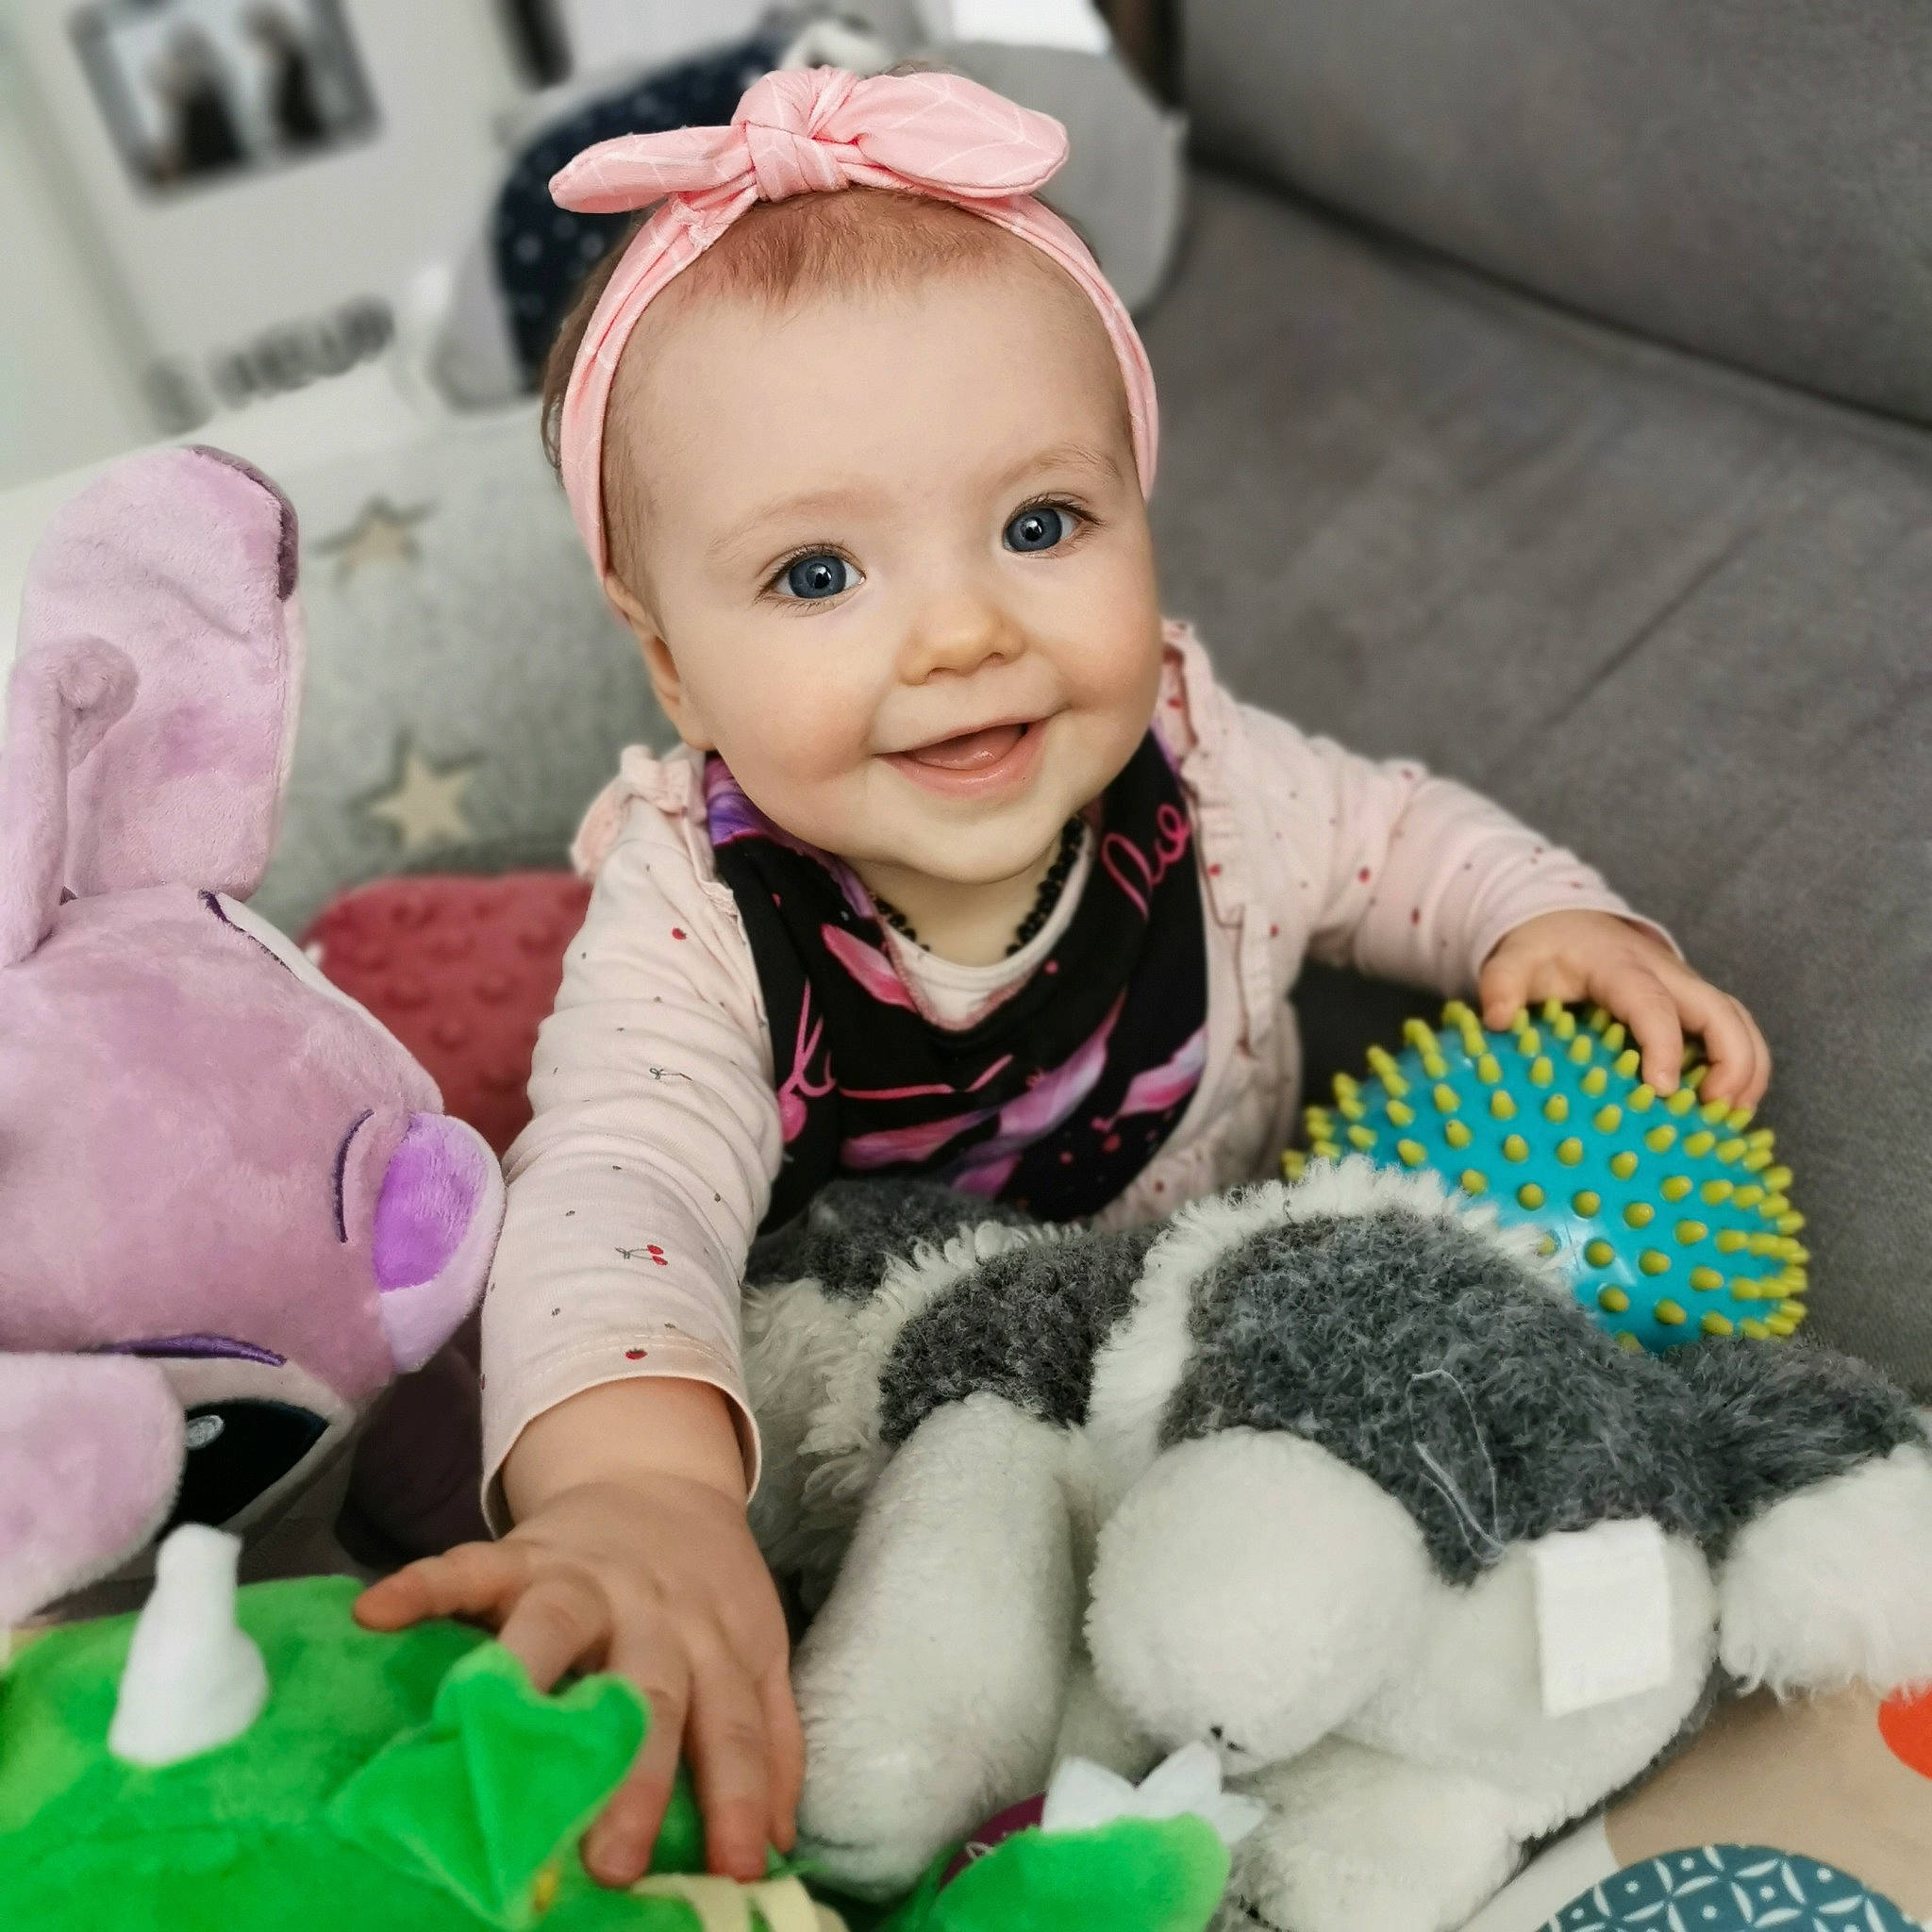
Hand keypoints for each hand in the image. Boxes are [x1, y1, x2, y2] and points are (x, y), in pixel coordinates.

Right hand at [354, 1474, 799, 1887]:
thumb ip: (769, 1738)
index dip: (736, 1799)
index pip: (730, 1728)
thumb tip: (775, 1843)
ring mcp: (584, 1580)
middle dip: (635, 1776)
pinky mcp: (522, 1552)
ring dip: (527, 1673)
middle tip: (615, 1862)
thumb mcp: (755, 1651)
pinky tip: (376, 1613)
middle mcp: (652, 1615)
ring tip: (486, 1728)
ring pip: (560, 1623)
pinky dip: (423, 1584)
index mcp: (712, 1645)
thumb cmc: (702, 1592)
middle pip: (649, 1694)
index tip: (734, 1871)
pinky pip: (470, 1566)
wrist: (661, 1477)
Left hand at [1478, 911, 1769, 1106]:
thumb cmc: (1544, 949)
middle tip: (1718, 1112)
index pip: (1653, 1006)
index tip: (1663, 1091)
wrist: (1566, 921)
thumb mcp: (1513, 960)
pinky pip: (1734, 1030)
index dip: (1664, 1048)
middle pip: (1721, 1011)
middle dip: (1733, 1061)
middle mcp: (1667, 975)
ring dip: (1749, 1068)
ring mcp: (1686, 989)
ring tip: (1734, 1119)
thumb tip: (1495, 1020)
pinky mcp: (1693, 1004)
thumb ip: (1500, 984)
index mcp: (1621, 967)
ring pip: (1738, 1021)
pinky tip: (1731, 1108)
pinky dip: (1745, 1067)